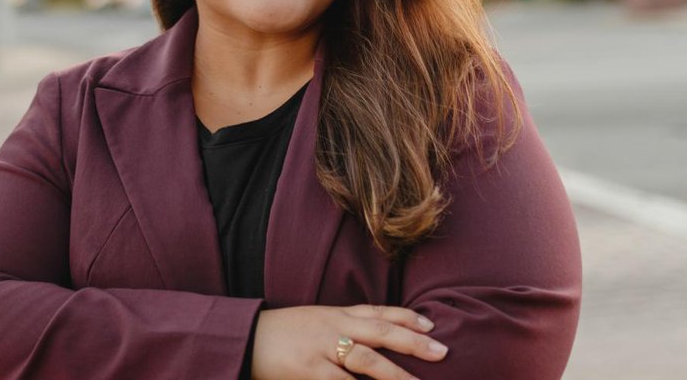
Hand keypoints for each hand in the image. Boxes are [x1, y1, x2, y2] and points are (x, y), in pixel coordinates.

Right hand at [250, 304, 446, 379]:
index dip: (407, 318)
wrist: (244, 337)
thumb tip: (376, 339)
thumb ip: (344, 327)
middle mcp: (333, 327)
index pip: (378, 312)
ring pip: (367, 361)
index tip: (431, 326)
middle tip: (442, 352)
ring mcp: (322, 349)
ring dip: (396, 376)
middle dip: (413, 342)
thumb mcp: (315, 322)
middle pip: (380, 332)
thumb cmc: (282, 333)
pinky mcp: (309, 371)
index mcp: (336, 314)